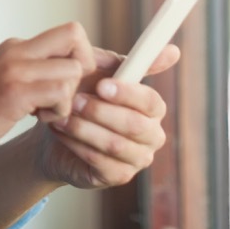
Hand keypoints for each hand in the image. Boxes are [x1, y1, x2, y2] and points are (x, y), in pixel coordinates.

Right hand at [0, 22, 96, 167]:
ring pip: (72, 68)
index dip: (80, 58)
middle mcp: (16, 50)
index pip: (68, 33)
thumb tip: (63, 77)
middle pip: (75, 35)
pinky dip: (59, 112)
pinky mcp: (12, 92)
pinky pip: (60, 92)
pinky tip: (36, 121)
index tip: (68, 87)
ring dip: (69, 98)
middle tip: (66, 96)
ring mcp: (14, 68)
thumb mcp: (0, 83)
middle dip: (84, 68)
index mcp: (14, 47)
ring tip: (46, 114)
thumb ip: (28, 74)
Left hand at [34, 44, 180, 188]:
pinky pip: (100, 162)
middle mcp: (151, 135)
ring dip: (84, 128)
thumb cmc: (82, 95)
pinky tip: (61, 131)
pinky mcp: (119, 176)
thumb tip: (174, 52)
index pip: (150, 101)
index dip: (127, 93)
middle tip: (74, 101)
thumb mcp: (99, 72)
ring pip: (115, 144)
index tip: (101, 85)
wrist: (55, 128)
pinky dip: (77, 144)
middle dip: (101, 112)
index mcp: (152, 107)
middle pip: (134, 125)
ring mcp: (137, 158)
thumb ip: (127, 63)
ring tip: (61, 116)